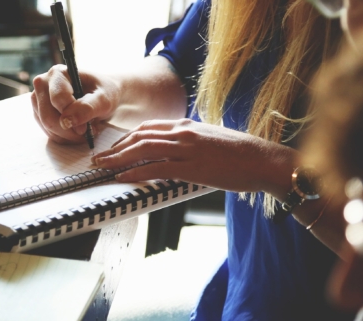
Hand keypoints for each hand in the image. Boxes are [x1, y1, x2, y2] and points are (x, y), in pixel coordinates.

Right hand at [30, 65, 120, 143]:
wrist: (102, 95)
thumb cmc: (104, 92)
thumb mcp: (104, 99)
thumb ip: (88, 107)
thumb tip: (67, 121)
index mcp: (58, 73)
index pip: (58, 99)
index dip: (72, 116)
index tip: (87, 127)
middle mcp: (43, 83)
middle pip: (48, 116)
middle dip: (69, 130)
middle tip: (87, 132)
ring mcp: (38, 99)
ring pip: (47, 127)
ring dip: (68, 135)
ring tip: (85, 130)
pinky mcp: (39, 112)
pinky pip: (48, 132)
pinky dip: (64, 137)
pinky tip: (76, 131)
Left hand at [91, 119, 294, 193]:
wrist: (264, 160)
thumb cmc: (241, 154)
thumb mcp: (211, 140)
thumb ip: (191, 142)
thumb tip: (175, 152)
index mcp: (187, 125)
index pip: (148, 128)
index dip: (126, 138)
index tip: (114, 148)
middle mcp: (184, 132)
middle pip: (139, 136)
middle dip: (115, 148)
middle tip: (99, 158)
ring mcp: (187, 148)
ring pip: (143, 149)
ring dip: (118, 159)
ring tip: (103, 167)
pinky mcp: (192, 166)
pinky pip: (156, 168)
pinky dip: (136, 172)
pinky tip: (123, 178)